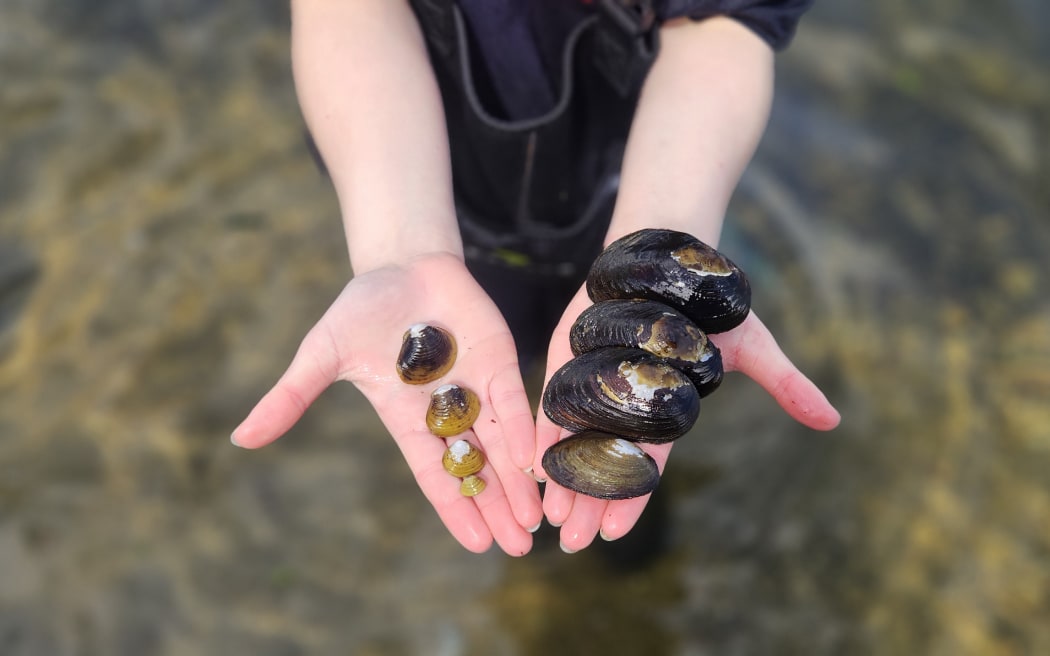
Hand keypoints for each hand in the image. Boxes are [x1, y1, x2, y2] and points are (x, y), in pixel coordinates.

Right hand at [231, 253, 542, 555]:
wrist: (399, 262)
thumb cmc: (360, 310)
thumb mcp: (322, 355)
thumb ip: (291, 397)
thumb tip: (240, 439)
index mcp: (408, 419)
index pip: (435, 473)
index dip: (454, 508)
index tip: (476, 544)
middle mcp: (448, 411)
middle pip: (476, 468)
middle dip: (497, 506)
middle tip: (520, 547)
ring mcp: (477, 385)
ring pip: (502, 442)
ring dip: (518, 481)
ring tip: (535, 521)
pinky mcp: (498, 357)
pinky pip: (513, 397)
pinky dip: (521, 427)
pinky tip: (534, 460)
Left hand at [534, 286, 840, 552]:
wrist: (670, 255)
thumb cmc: (711, 305)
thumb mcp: (753, 345)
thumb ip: (784, 384)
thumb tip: (832, 420)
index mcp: (663, 410)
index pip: (645, 464)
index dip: (631, 498)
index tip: (615, 534)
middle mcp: (625, 404)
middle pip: (604, 462)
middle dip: (590, 503)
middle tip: (573, 542)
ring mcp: (594, 383)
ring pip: (574, 441)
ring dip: (562, 480)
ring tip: (549, 518)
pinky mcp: (567, 358)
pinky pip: (550, 401)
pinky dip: (540, 432)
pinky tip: (528, 464)